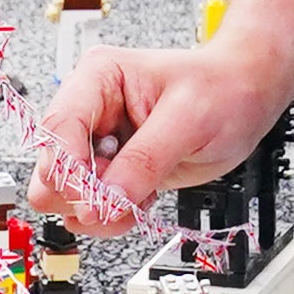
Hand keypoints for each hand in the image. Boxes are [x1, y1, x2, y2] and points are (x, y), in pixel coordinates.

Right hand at [36, 39, 290, 234]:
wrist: (243, 98)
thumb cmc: (221, 90)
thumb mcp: (188, 120)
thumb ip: (144, 160)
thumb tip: (106, 201)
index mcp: (97, 78)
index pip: (58, 128)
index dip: (71, 168)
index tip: (96, 198)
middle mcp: (88, 111)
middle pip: (50, 167)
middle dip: (86, 193)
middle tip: (124, 197)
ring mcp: (97, 144)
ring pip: (64, 195)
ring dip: (100, 209)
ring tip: (139, 198)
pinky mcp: (111, 171)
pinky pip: (91, 208)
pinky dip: (114, 215)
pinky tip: (143, 199)